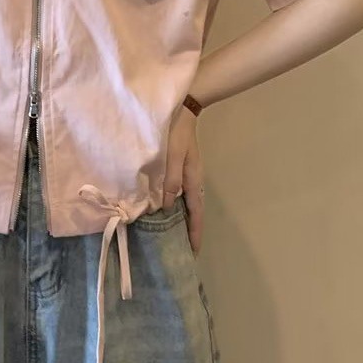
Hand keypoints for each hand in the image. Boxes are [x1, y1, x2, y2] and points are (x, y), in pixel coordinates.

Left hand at [164, 105, 205, 258]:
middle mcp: (193, 180)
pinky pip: (181, 192)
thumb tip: (166, 207)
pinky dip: (177, 205)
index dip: (195, 232)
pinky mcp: (182, 167)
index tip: (194, 252)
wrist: (182, 110)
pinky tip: (167, 208)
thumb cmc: (175, 133)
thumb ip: (170, 181)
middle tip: (182, 248)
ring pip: (187, 202)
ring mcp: (189, 173)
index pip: (196, 213)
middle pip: (194, 211)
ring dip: (183, 218)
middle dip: (190, 230)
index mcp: (193, 180)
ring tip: (174, 234)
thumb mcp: (172, 157)